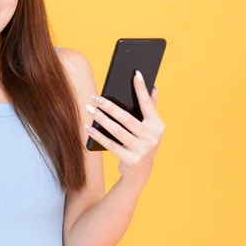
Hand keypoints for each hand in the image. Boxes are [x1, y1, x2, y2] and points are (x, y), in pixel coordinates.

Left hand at [85, 71, 164, 190]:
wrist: (140, 172)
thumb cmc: (142, 143)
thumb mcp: (149, 128)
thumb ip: (151, 108)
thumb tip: (154, 87)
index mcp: (157, 126)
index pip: (148, 104)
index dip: (141, 89)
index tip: (135, 74)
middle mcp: (152, 137)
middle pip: (126, 118)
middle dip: (109, 106)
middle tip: (94, 97)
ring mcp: (142, 149)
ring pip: (116, 130)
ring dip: (101, 119)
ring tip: (89, 109)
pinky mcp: (131, 159)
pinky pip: (110, 144)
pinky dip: (98, 135)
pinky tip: (88, 127)